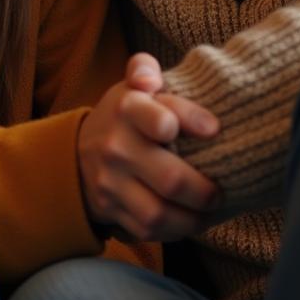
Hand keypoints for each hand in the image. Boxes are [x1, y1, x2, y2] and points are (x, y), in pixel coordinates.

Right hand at [78, 53, 219, 241]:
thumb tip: (149, 78)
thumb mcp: (132, 86)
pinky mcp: (111, 210)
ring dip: (194, 218)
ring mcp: (111, 182)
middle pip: (170, 179)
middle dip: (205, 190)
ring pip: (160, 213)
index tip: (214, 130)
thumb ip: (144, 69)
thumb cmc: (124, 116)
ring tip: (210, 209)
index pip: (162, 119)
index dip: (193, 123)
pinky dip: (175, 230)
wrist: (79, 153)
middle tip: (220, 190)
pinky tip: (189, 219)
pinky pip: (149, 230)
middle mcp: (115, 146)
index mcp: (126, 108)